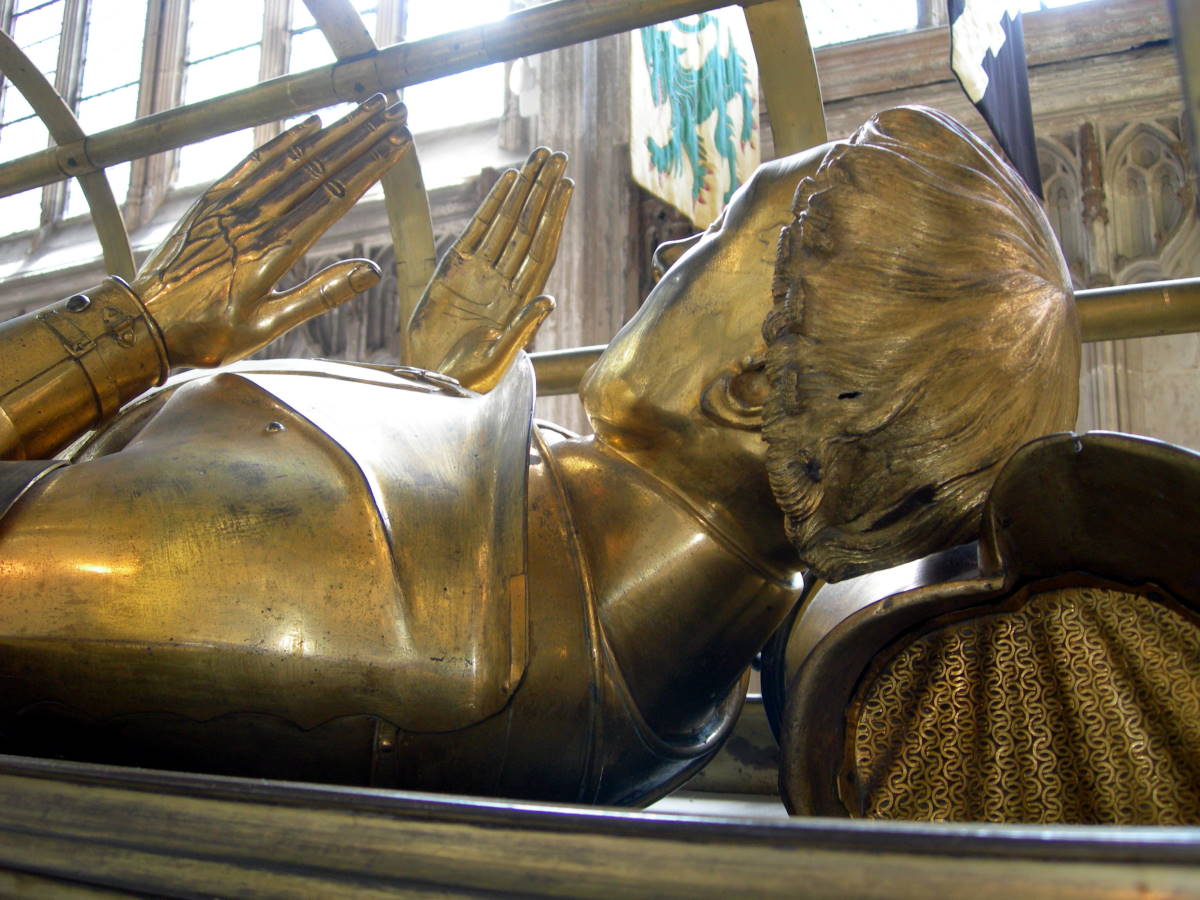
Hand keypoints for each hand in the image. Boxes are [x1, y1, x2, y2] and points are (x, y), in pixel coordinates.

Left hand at [132, 95, 410, 368]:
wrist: (143, 323)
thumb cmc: (207, 333)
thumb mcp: (267, 328)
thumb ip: (320, 296)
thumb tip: (371, 273)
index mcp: (273, 251)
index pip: (334, 197)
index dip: (370, 166)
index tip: (398, 142)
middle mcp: (255, 219)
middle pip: (320, 167)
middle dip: (362, 136)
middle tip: (395, 111)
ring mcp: (232, 205)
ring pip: (293, 158)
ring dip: (334, 131)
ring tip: (365, 110)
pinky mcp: (213, 201)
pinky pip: (256, 162)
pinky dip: (286, 141)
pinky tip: (312, 125)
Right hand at [407, 147, 572, 391]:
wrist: (432, 381)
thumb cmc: (468, 380)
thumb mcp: (498, 358)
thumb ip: (522, 329)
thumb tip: (548, 302)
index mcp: (521, 299)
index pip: (543, 248)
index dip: (555, 216)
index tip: (567, 185)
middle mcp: (505, 280)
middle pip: (529, 226)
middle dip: (543, 191)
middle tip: (555, 155)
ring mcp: (480, 273)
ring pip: (507, 221)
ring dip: (523, 189)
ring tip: (537, 157)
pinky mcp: (453, 270)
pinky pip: (477, 230)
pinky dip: (492, 204)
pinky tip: (506, 181)